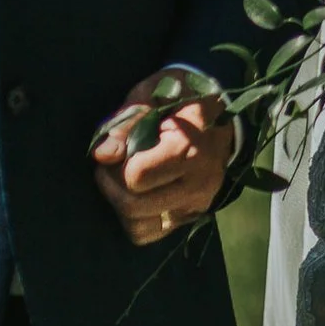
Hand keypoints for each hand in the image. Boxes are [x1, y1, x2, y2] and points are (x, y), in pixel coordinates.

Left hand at [90, 73, 236, 244]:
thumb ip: (126, 121)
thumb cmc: (181, 94)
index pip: (136, 176)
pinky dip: (136, 219)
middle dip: (112, 187)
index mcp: (189, 146)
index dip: (114, 166)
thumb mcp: (152, 92)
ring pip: (140, 226)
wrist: (222, 108)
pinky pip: (152, 234)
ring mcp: (199, 202)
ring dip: (122, 204)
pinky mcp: (194, 215)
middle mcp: (199, 181)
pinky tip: (140, 194)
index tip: (115, 150)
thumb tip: (102, 155)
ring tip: (127, 179)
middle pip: (134, 206)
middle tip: (114, 165)